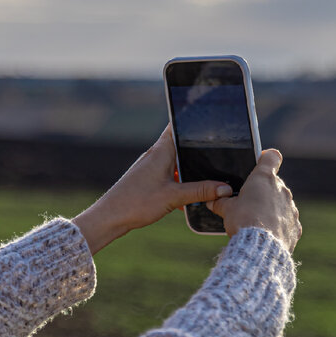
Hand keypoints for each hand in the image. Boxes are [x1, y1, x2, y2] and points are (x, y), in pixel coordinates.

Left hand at [72, 126, 231, 253]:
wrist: (109, 218)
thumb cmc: (136, 202)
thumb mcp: (174, 197)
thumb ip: (201, 191)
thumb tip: (225, 188)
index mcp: (161, 151)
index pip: (178, 125)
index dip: (192, 120)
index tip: (210, 118)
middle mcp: (155, 155)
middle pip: (181, 146)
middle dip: (198, 152)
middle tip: (218, 157)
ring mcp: (151, 168)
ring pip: (176, 164)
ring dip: (189, 172)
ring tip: (206, 181)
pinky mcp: (148, 181)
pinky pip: (170, 177)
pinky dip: (180, 184)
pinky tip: (188, 200)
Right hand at [208, 149, 300, 251]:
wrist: (259, 247)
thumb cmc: (243, 221)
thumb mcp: (227, 210)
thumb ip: (221, 202)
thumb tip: (212, 201)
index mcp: (264, 178)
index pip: (272, 157)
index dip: (266, 159)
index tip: (260, 164)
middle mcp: (281, 189)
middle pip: (274, 184)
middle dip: (263, 192)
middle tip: (249, 204)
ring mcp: (291, 208)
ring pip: (282, 203)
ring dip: (272, 209)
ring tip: (257, 222)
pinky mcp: (295, 226)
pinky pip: (287, 222)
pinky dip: (279, 226)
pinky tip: (268, 234)